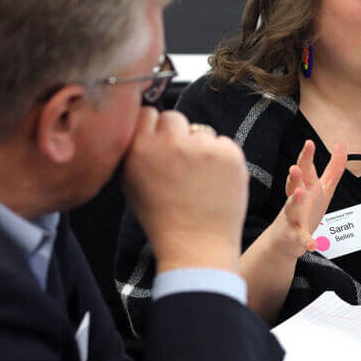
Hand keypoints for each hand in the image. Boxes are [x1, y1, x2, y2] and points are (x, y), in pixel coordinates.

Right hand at [121, 108, 248, 273]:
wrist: (197, 247)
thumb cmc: (162, 219)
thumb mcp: (131, 183)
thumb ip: (134, 149)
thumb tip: (144, 123)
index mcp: (140, 148)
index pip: (147, 113)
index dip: (154, 131)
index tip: (160, 147)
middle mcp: (170, 143)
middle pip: (174, 117)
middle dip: (177, 136)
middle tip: (181, 165)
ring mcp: (202, 147)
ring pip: (201, 131)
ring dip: (201, 148)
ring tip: (199, 180)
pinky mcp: (229, 153)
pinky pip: (224, 143)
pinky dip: (222, 158)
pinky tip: (215, 182)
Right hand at [271, 140, 346, 253]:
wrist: (286, 239)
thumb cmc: (306, 209)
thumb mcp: (322, 188)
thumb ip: (333, 168)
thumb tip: (341, 145)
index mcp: (305, 186)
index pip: (305, 169)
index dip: (306, 156)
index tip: (309, 143)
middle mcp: (296, 199)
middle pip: (295, 184)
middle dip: (295, 176)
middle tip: (295, 167)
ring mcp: (293, 217)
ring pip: (292, 207)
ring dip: (295, 200)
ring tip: (299, 192)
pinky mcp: (295, 236)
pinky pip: (301, 238)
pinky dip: (307, 241)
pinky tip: (313, 245)